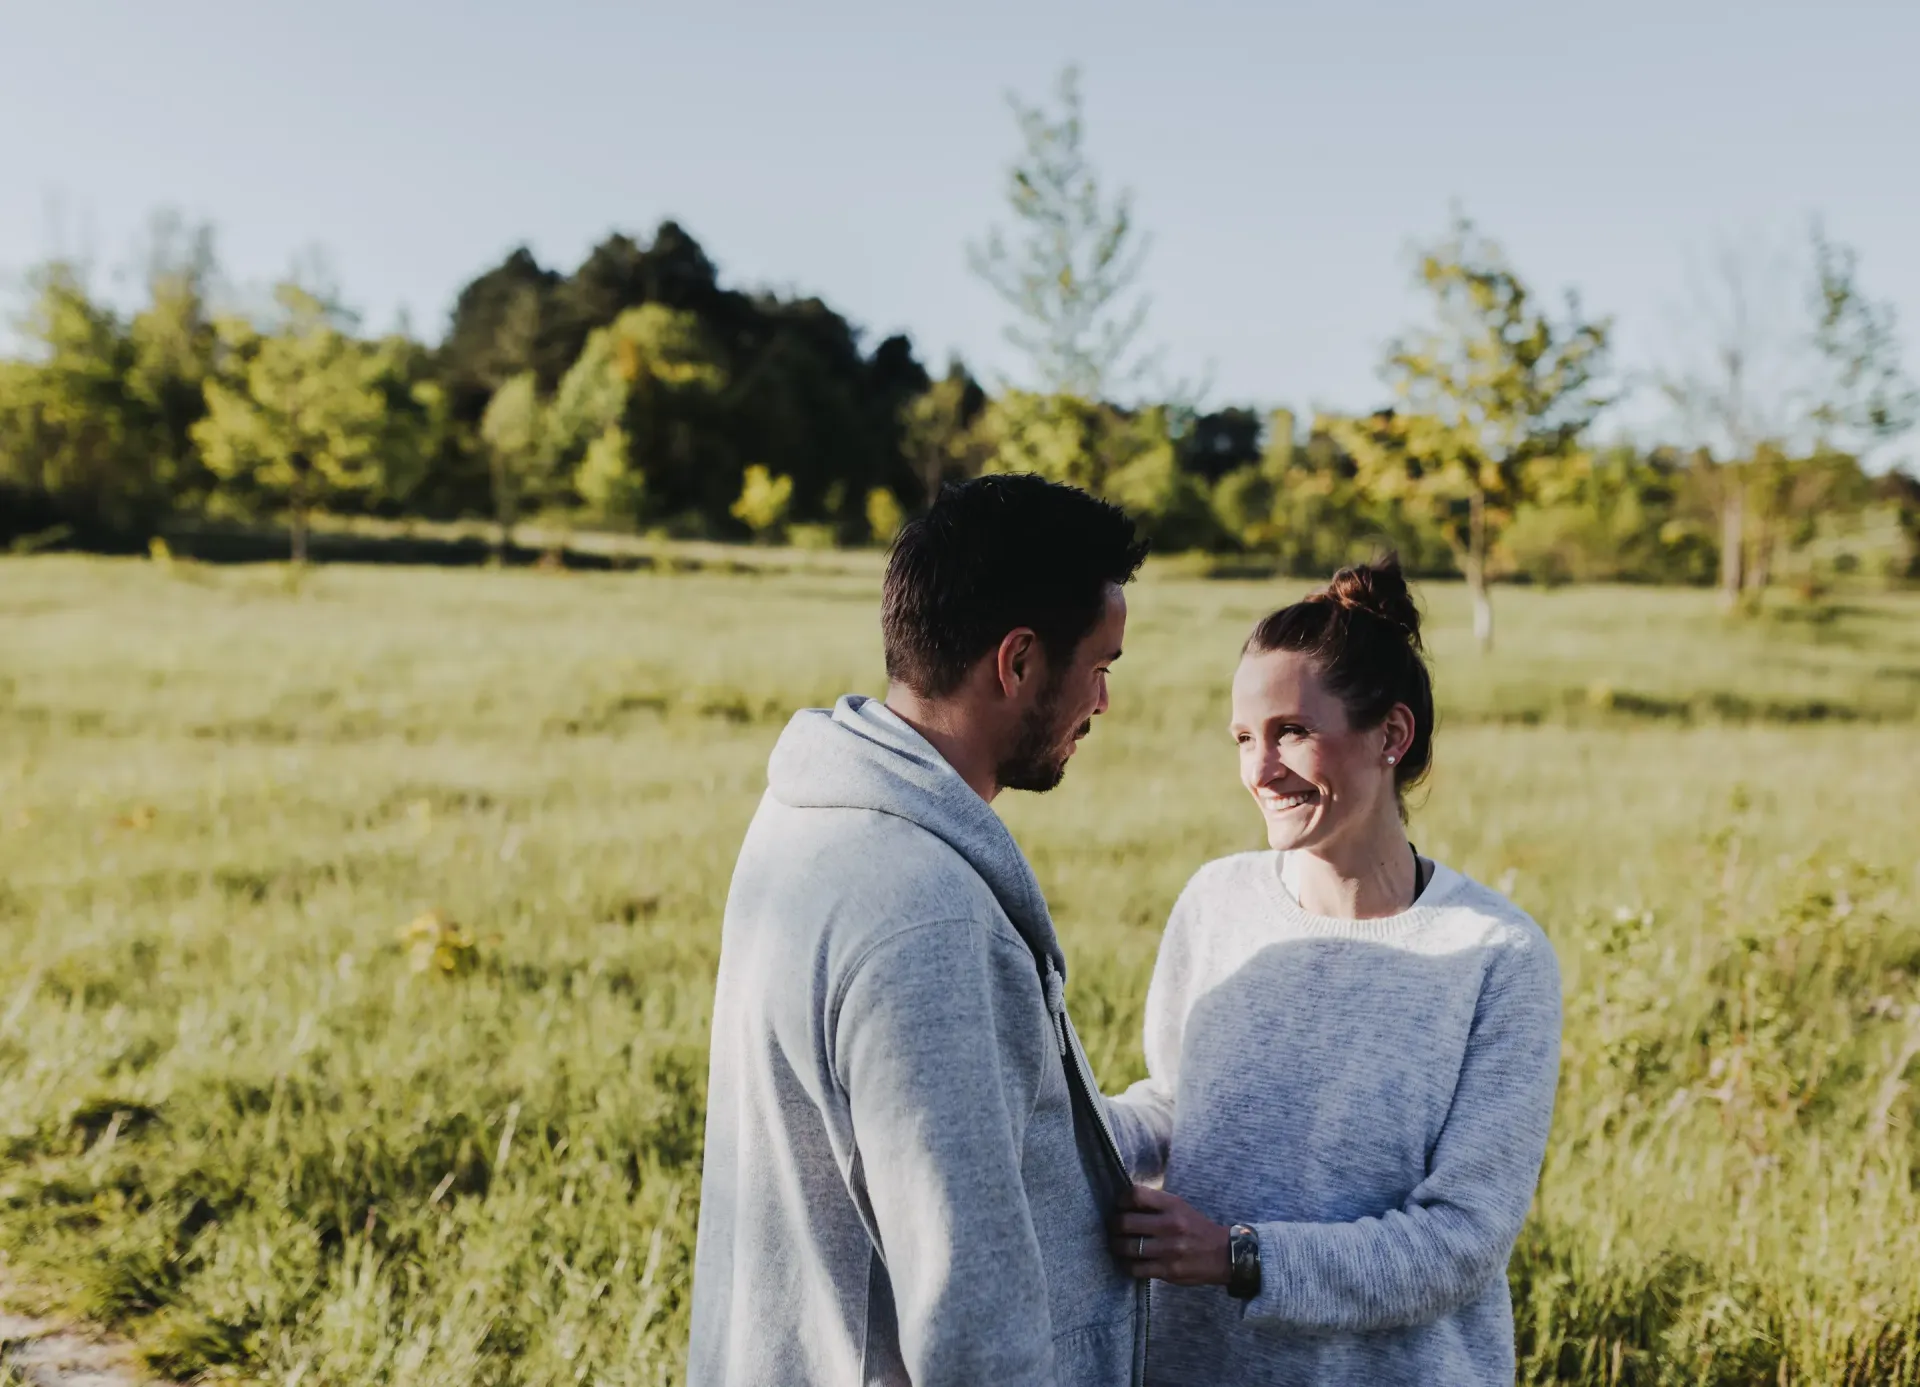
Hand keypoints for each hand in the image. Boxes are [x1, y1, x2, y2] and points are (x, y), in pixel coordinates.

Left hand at [1109, 1183, 1229, 1285]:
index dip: (1121, 1200)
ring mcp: (1169, 1249)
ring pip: (1127, 1247)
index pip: (1136, 1195)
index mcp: (1172, 1205)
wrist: (1224, 1254)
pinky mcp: (1168, 1271)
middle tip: (1113, 1228)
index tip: (1120, 1206)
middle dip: (1114, 1226)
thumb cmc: (1196, 1228)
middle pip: (1125, 1222)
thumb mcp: (1180, 1207)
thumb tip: (1124, 1203)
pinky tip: (1129, 1262)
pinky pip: (1136, 1269)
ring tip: (1118, 1245)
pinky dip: (1128, 1265)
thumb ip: (1155, 1204)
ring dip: (1117, 1246)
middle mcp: (1170, 1225)